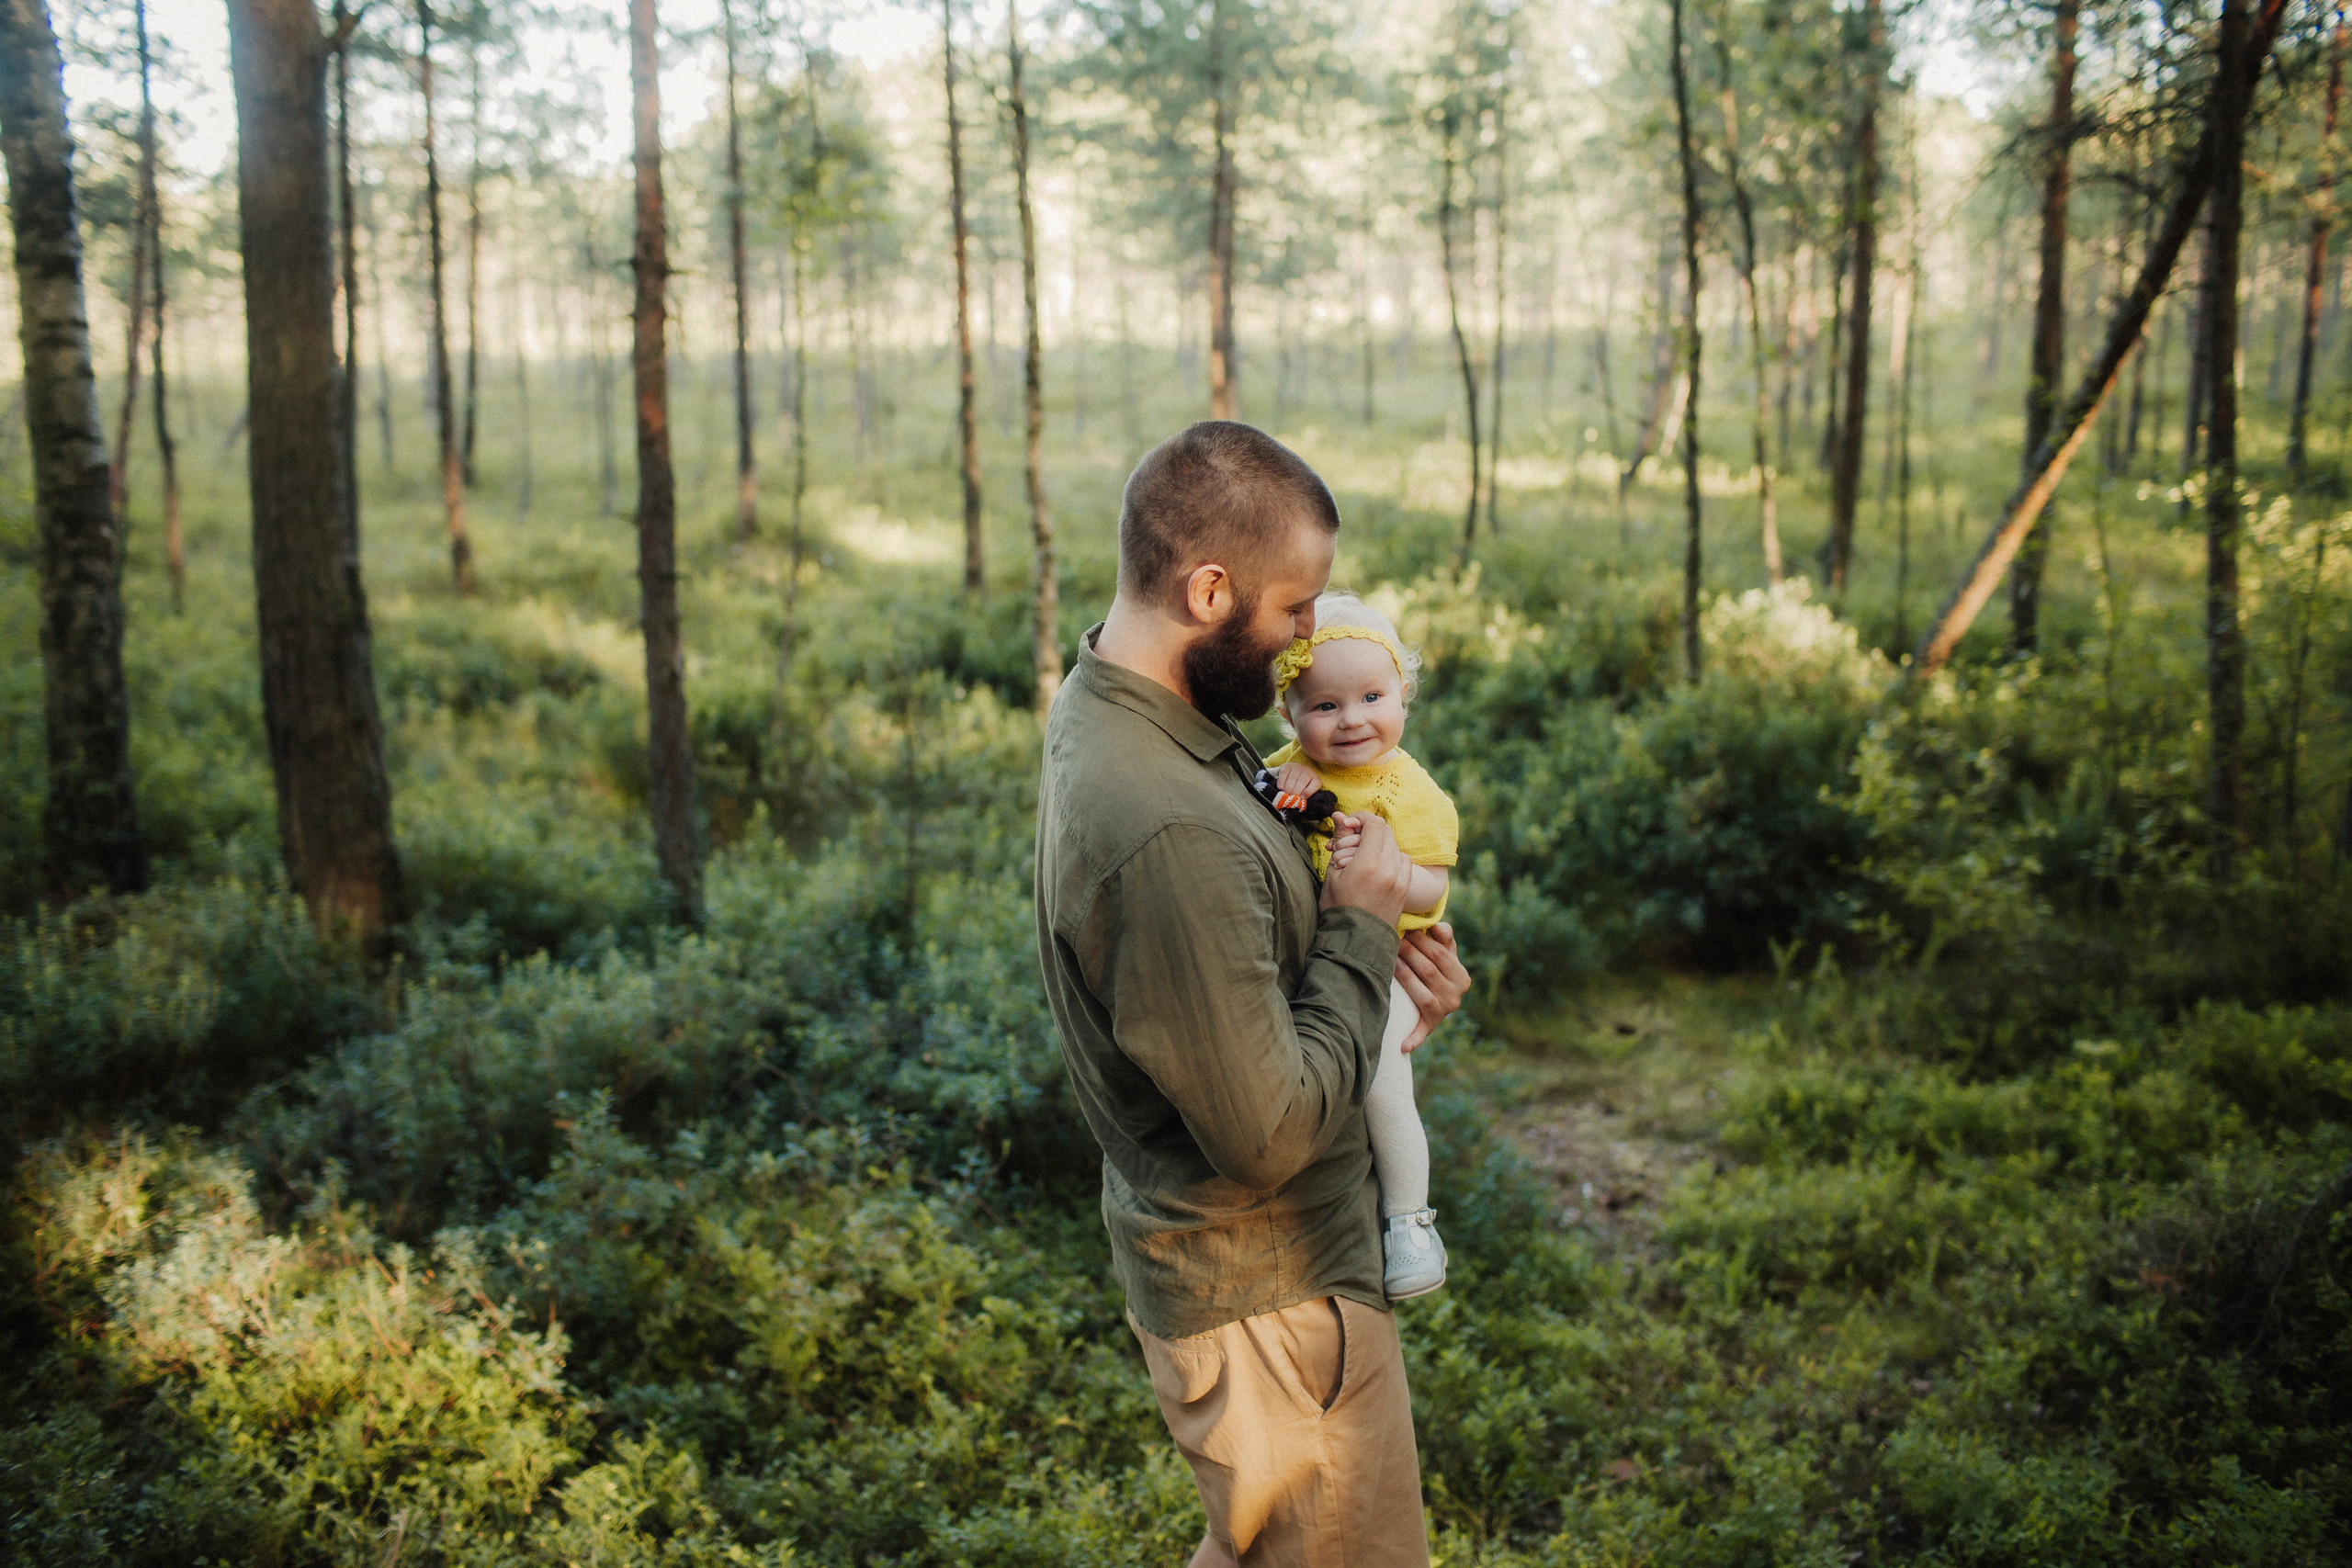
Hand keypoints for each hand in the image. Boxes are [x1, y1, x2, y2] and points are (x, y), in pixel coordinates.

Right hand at [1272, 761, 1322, 808]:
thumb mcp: (1304, 793)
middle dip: (1295, 792)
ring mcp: (1297, 767)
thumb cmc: (1298, 789)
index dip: (1308, 792)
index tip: (1301, 798)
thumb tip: (1298, 804)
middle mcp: (1307, 771)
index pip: (1315, 785)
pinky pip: (1284, 774)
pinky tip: (1280, 787)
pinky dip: (1281, 782)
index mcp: (1315, 780)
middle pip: (1302, 782)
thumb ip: (1303, 798)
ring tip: (1284, 795)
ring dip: (1288, 788)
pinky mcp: (1287, 766)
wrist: (1289, 776)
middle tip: (1290, 799)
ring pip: (1292, 778)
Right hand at [1319, 812, 1410, 925]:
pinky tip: (1377, 868)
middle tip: (1353, 839)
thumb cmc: (1337, 909)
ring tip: (1364, 856)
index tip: (1350, 823)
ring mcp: (1401, 879)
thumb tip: (1340, 815)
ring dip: (1381, 844)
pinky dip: (1392, 858)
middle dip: (1369, 831)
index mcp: (1369, 864)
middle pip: (1386, 833)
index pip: (1375, 825)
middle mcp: (1390, 869)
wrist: (1355, 941)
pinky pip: (1404, 861)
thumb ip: (1341, 841)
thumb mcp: (1333, 873)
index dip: (1362, 818)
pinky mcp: (1406, 888)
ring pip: (1396, 846)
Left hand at [1392, 923, 1468, 1053]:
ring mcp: (1443, 1013)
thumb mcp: (1447, 952)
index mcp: (1461, 978)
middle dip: (1410, 954)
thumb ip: (1445, 936)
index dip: (1422, 941)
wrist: (1437, 998)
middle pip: (1429, 972)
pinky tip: (1402, 1046)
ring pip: (1422, 994)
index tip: (1405, 930)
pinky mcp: (1429, 1026)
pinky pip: (1421, 1033)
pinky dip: (1413, 1040)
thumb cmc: (1437, 967)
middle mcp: (1455, 997)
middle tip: (1393, 940)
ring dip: (1406, 977)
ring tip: (1390, 961)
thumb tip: (1436, 927)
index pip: (1440, 955)